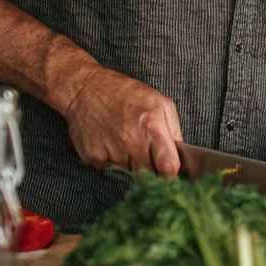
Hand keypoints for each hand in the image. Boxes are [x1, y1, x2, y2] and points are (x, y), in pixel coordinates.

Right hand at [64, 66, 182, 177]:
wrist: (86, 89)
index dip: (172, 176)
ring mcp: (111, 152)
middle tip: (147, 155)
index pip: (168, 166)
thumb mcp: (160, 102)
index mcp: (152, 127)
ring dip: (131, 164)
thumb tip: (179, 154)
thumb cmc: (126, 93)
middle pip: (148, 176)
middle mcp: (132, 142)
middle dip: (151, 171)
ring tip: (126, 141)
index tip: (171, 175)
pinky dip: (113, 161)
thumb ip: (174, 130)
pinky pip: (109, 169)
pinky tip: (111, 142)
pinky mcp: (93, 157)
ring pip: (128, 173)